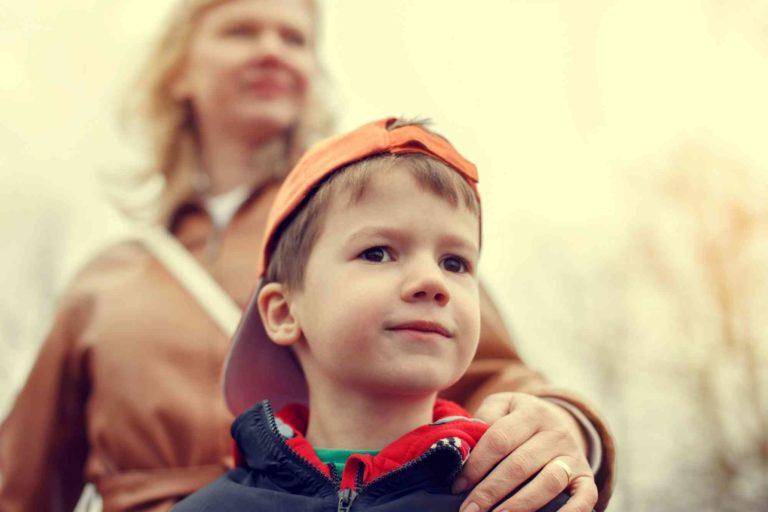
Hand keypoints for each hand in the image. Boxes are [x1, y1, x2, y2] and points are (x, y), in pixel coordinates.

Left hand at [453, 392, 596, 511]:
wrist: (559, 421)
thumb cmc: (517, 420)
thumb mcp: (502, 406)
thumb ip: (484, 418)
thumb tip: (467, 447)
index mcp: (531, 412)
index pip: (499, 439)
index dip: (476, 465)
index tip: (457, 486)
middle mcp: (555, 433)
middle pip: (519, 465)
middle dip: (490, 491)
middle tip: (470, 510)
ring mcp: (573, 457)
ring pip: (547, 483)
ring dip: (519, 504)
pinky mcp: (586, 478)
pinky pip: (583, 499)